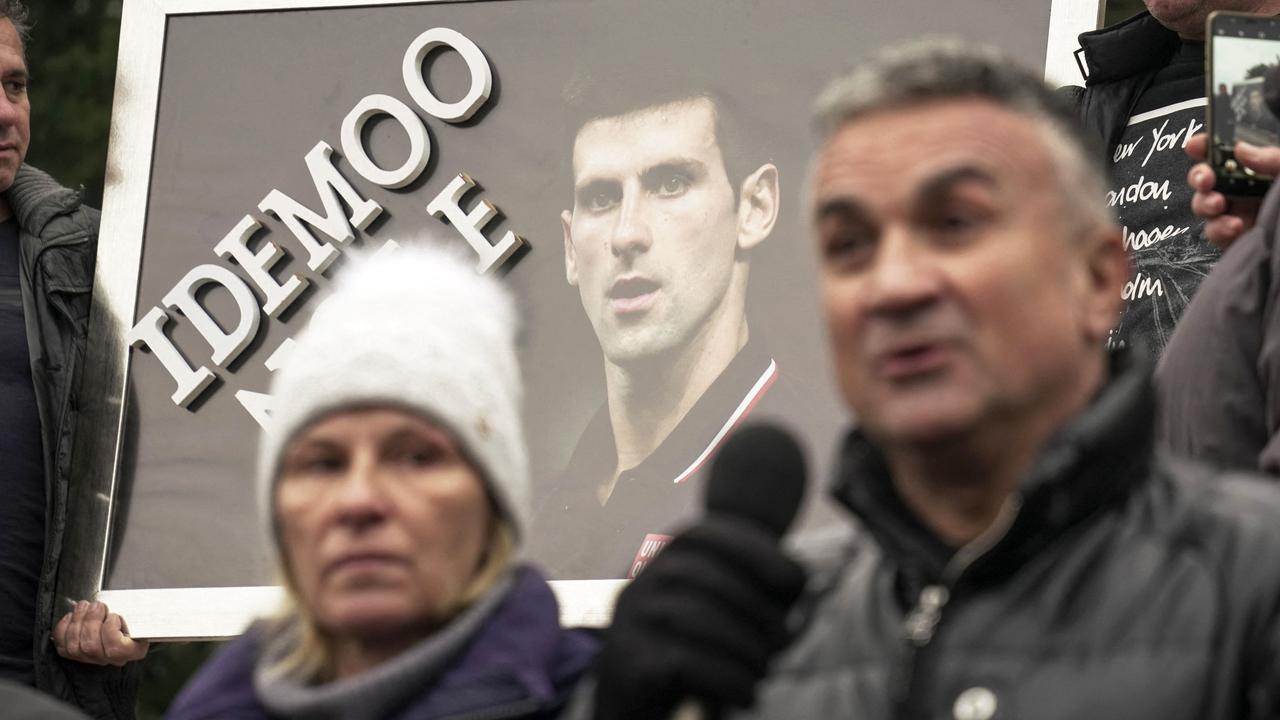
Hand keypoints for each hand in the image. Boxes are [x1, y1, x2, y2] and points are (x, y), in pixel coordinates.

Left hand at [52, 601, 149, 666]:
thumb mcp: (140, 613)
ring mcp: (92, 659)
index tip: (113, 616)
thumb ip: (136, 612)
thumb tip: (132, 603)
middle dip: (90, 621)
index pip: (116, 650)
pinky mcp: (75, 655)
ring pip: (75, 647)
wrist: (123, 621)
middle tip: (96, 605)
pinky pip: (62, 646)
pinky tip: (72, 617)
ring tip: (84, 606)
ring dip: (77, 621)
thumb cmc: (133, 616)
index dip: (110, 631)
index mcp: (133, 650)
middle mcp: (111, 660)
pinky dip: (64, 629)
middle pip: (91, 646)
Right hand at [593, 517, 805, 719]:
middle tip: (783, 644)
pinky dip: (730, 679)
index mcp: (657, 562)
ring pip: (698, 618)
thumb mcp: (721, 616)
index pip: (703, 534)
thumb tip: (797, 582)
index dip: (753, 549)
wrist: (631, 709)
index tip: (793, 581)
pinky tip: (747, 694)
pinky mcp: (629, 663)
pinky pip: (687, 662)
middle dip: (759, 610)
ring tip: (763, 671)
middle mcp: (638, 583)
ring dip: (747, 648)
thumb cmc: (690, 657)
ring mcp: (629, 621)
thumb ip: (756, 594)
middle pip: (706, 576)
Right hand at [1185, 133, 1276, 248]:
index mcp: (1260, 167)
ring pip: (1206, 205)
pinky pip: (1215, 232)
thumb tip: (1242, 150)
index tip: (1196, 146)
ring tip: (1219, 204)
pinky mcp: (1238, 238)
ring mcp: (1240, 213)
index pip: (1227, 150)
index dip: (1206, 145)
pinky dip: (1219, 229)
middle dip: (1200, 176)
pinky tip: (1234, 226)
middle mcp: (1246, 188)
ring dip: (1205, 203)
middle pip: (1208, 177)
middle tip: (1207, 179)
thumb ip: (1273, 157)